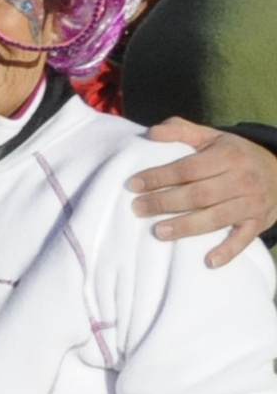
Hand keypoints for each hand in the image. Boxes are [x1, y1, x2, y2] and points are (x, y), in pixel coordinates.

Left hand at [129, 121, 276, 264]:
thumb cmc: (234, 155)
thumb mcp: (212, 138)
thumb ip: (182, 131)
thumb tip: (152, 133)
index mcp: (228, 156)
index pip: (189, 168)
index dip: (160, 176)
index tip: (134, 184)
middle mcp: (242, 179)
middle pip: (199, 194)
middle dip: (165, 202)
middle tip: (137, 209)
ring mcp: (251, 203)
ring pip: (216, 217)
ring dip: (186, 226)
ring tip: (158, 232)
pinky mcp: (258, 222)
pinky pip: (243, 238)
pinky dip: (228, 251)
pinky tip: (209, 261)